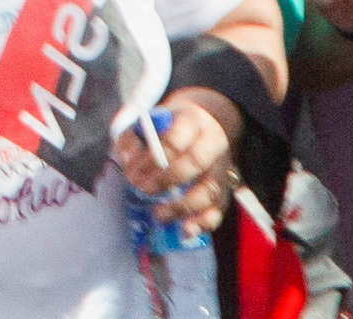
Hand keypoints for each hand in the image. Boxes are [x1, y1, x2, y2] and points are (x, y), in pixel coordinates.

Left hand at [115, 89, 235, 230]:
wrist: (206, 124)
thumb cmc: (171, 126)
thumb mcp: (152, 121)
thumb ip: (135, 137)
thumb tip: (126, 158)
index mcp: (193, 120)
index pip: (175, 138)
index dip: (153, 158)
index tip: (132, 172)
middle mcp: (213, 144)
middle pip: (196, 162)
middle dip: (167, 179)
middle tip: (142, 189)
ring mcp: (222, 168)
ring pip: (211, 189)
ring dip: (183, 206)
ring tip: (159, 214)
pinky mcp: (226, 190)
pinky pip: (219, 209)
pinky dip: (203, 223)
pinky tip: (185, 231)